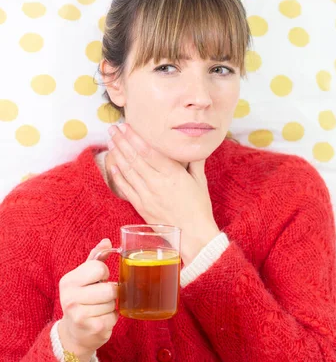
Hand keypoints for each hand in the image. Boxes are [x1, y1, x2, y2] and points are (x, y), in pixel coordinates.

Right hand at [58, 239, 118, 361]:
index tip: (97, 281)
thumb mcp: (84, 278)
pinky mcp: (92, 329)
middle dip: (110, 292)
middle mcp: (70, 298)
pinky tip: (100, 319)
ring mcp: (80, 315)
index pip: (99, 268)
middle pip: (109, 288)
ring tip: (99, 309)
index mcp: (68, 281)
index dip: (104, 274)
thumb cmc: (82, 299)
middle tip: (100, 298)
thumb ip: (96, 258)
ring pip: (113, 302)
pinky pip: (114, 317)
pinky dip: (112, 318)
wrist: (74, 333)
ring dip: (111, 306)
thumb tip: (107, 241)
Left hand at [107, 123, 220, 263]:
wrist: (193, 235)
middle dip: (122, 141)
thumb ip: (194, 161)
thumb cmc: (199, 207)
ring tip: (111, 142)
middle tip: (113, 129)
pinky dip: (118, 175)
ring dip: (117, 155)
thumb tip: (194, 147)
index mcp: (173, 174)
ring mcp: (147, 196)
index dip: (135, 138)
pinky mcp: (141, 207)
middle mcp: (157, 183)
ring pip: (128, 171)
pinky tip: (112, 165)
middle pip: (134, 158)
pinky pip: (125, 188)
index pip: (149, 151)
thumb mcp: (200, 181)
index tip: (127, 126)